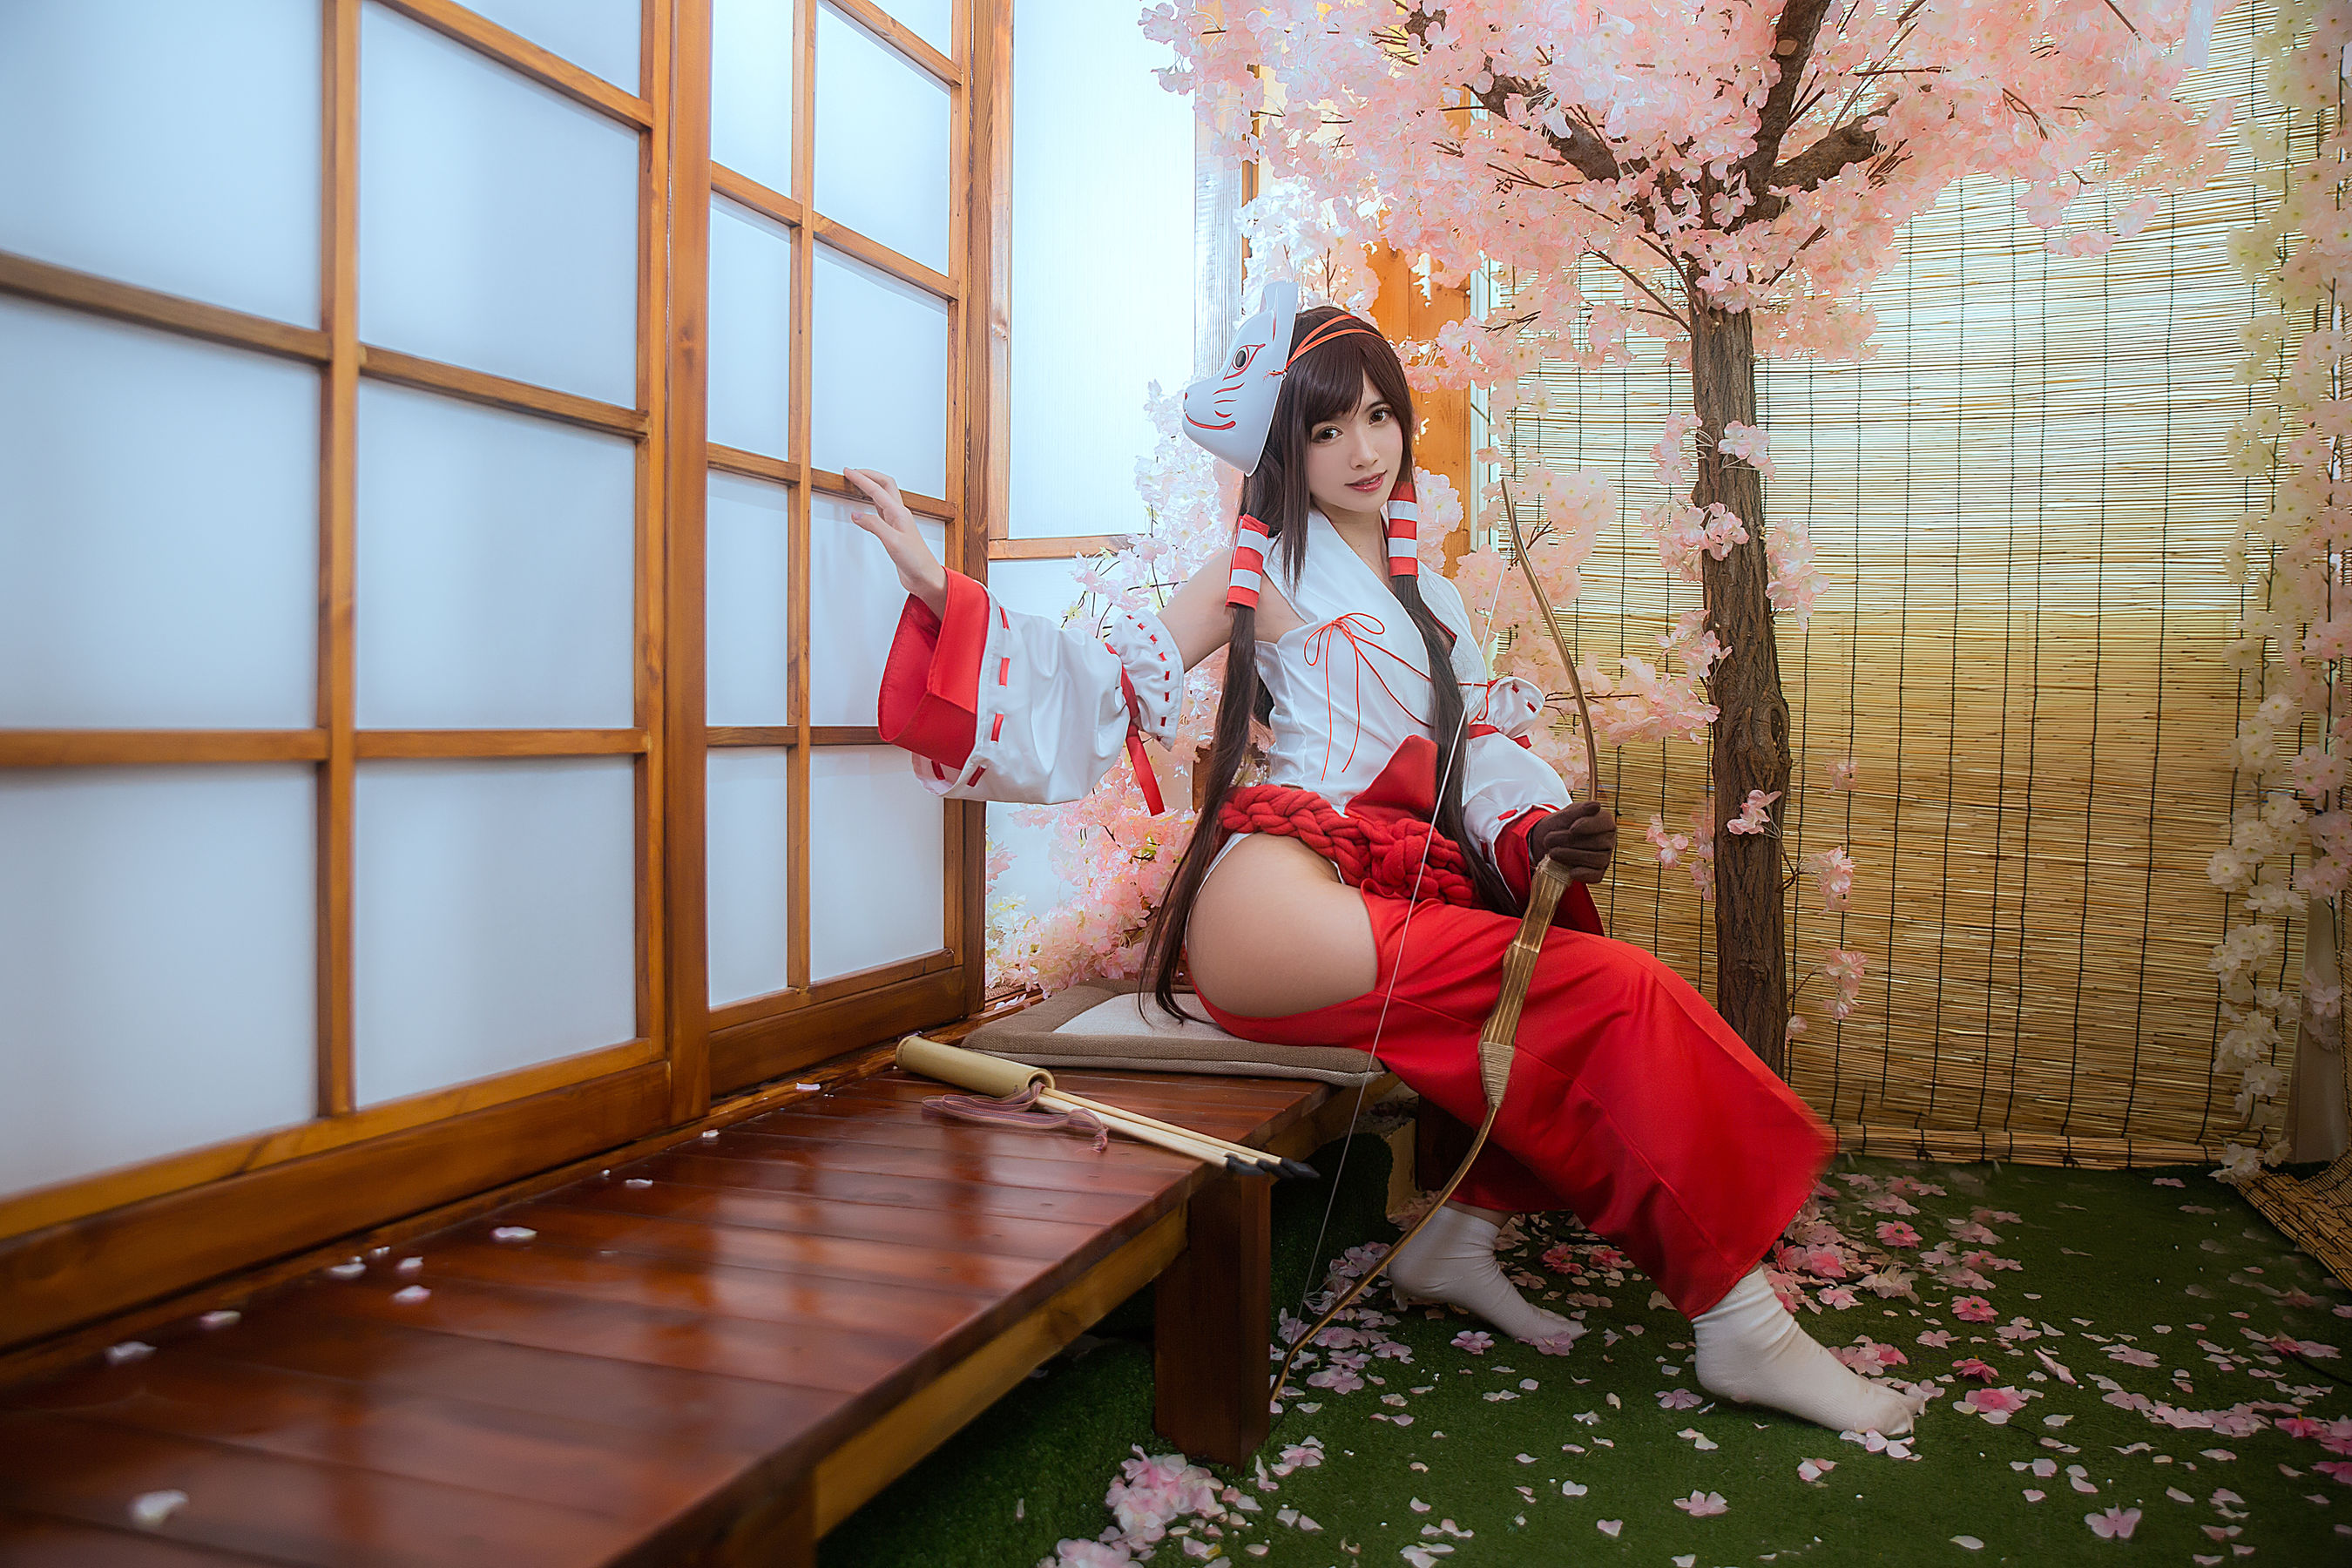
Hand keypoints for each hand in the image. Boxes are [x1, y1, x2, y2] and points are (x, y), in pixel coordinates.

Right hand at [843, 468, 947, 614]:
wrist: (924, 576)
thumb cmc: (916, 561)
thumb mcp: (893, 542)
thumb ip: (874, 526)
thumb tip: (857, 514)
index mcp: (899, 513)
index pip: (877, 490)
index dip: (861, 479)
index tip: (848, 472)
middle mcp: (899, 514)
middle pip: (884, 485)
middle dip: (868, 476)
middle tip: (852, 472)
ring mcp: (897, 522)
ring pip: (883, 496)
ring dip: (871, 486)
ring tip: (857, 482)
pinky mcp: (893, 532)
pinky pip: (880, 510)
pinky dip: (871, 502)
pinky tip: (865, 506)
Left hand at [1527, 801, 1615, 883]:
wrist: (1549, 843)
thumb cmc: (1561, 826)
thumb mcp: (1566, 814)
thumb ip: (1579, 810)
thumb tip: (1596, 805)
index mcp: (1605, 822)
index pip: (1605, 822)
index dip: (1589, 825)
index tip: (1572, 828)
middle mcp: (1608, 840)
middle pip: (1597, 842)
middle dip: (1570, 842)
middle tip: (1548, 840)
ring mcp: (1605, 857)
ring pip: (1596, 859)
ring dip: (1571, 856)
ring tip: (1551, 853)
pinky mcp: (1598, 872)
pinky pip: (1596, 876)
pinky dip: (1584, 875)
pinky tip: (1570, 872)